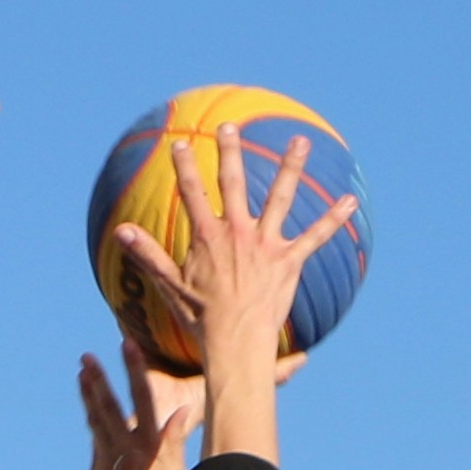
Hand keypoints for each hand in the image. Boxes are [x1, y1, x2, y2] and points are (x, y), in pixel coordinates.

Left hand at [69, 347, 197, 469]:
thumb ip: (175, 441)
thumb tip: (179, 413)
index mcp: (150, 445)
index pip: (143, 399)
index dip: (134, 370)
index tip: (127, 346)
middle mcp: (125, 448)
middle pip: (109, 406)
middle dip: (99, 378)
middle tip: (86, 356)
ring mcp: (108, 460)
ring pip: (96, 420)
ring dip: (89, 394)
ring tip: (82, 372)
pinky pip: (96, 440)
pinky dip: (93, 420)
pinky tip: (90, 406)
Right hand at [116, 119, 350, 388]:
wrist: (236, 342)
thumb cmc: (202, 320)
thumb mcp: (169, 287)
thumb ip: (148, 256)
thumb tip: (120, 232)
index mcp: (208, 237)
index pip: (192, 193)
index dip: (184, 167)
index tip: (180, 144)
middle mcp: (238, 233)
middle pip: (233, 183)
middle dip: (230, 152)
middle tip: (229, 127)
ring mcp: (266, 244)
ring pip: (280, 197)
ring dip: (290, 166)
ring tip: (300, 141)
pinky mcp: (289, 261)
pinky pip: (316, 236)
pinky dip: (334, 219)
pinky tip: (350, 201)